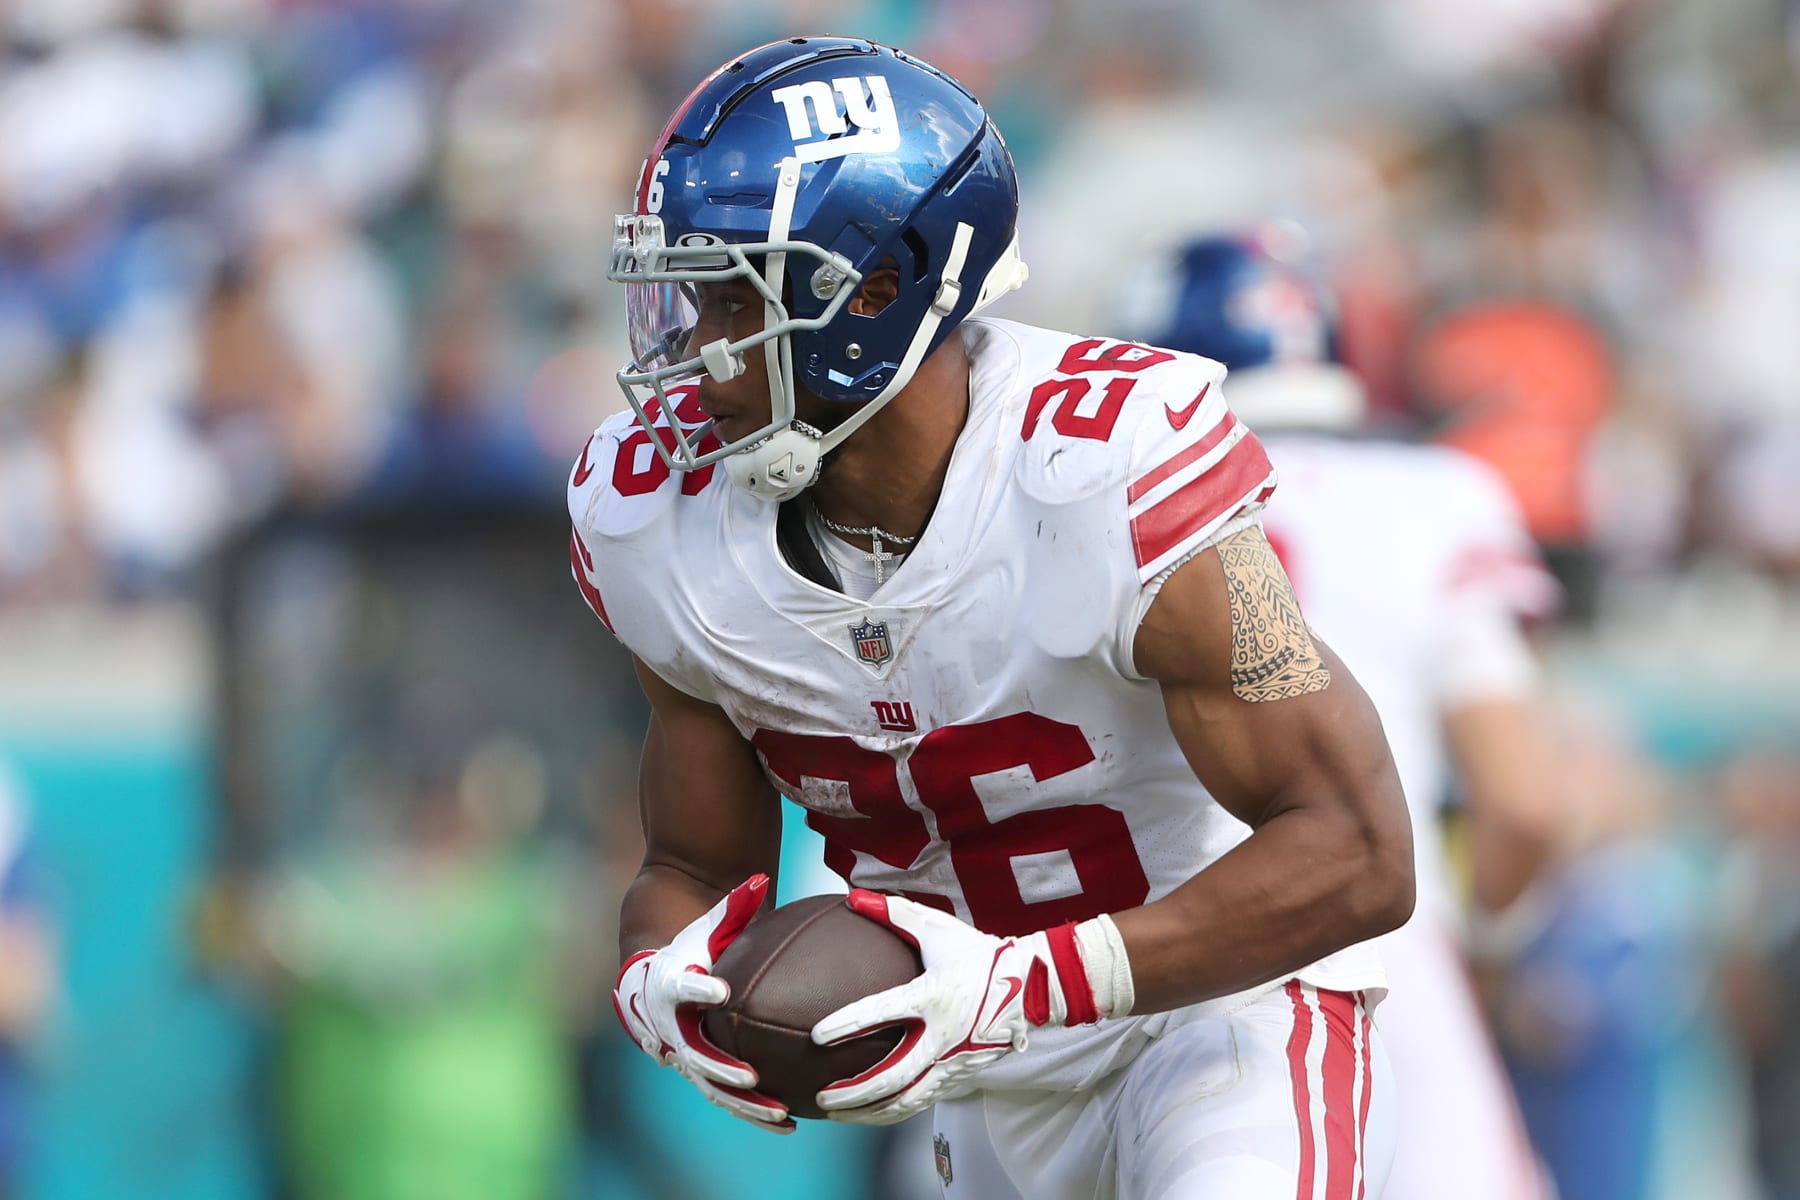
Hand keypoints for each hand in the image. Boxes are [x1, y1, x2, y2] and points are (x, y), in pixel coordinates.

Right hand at [612, 873, 794, 1132]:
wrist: (655, 977)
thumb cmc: (689, 946)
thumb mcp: (706, 926)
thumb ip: (733, 906)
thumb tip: (760, 877)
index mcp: (669, 986)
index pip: (680, 988)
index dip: (697, 990)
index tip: (718, 990)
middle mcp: (671, 1027)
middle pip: (694, 1054)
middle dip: (720, 1067)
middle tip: (749, 1076)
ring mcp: (684, 1054)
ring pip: (711, 1086)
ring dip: (743, 1103)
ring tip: (779, 1113)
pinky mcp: (699, 1071)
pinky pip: (725, 1097)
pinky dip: (752, 1111)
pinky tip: (789, 1123)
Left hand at [809, 890, 1102, 1125]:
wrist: (1031, 986)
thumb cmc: (978, 954)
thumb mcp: (938, 928)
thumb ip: (895, 912)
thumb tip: (854, 896)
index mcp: (934, 996)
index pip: (883, 1012)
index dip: (848, 1024)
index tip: (817, 1036)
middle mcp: (944, 1035)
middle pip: (893, 1075)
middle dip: (854, 1092)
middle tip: (822, 1096)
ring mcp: (954, 1062)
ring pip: (907, 1100)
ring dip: (870, 1111)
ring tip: (838, 1115)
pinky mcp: (961, 1076)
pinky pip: (922, 1101)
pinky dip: (893, 1112)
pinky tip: (871, 1113)